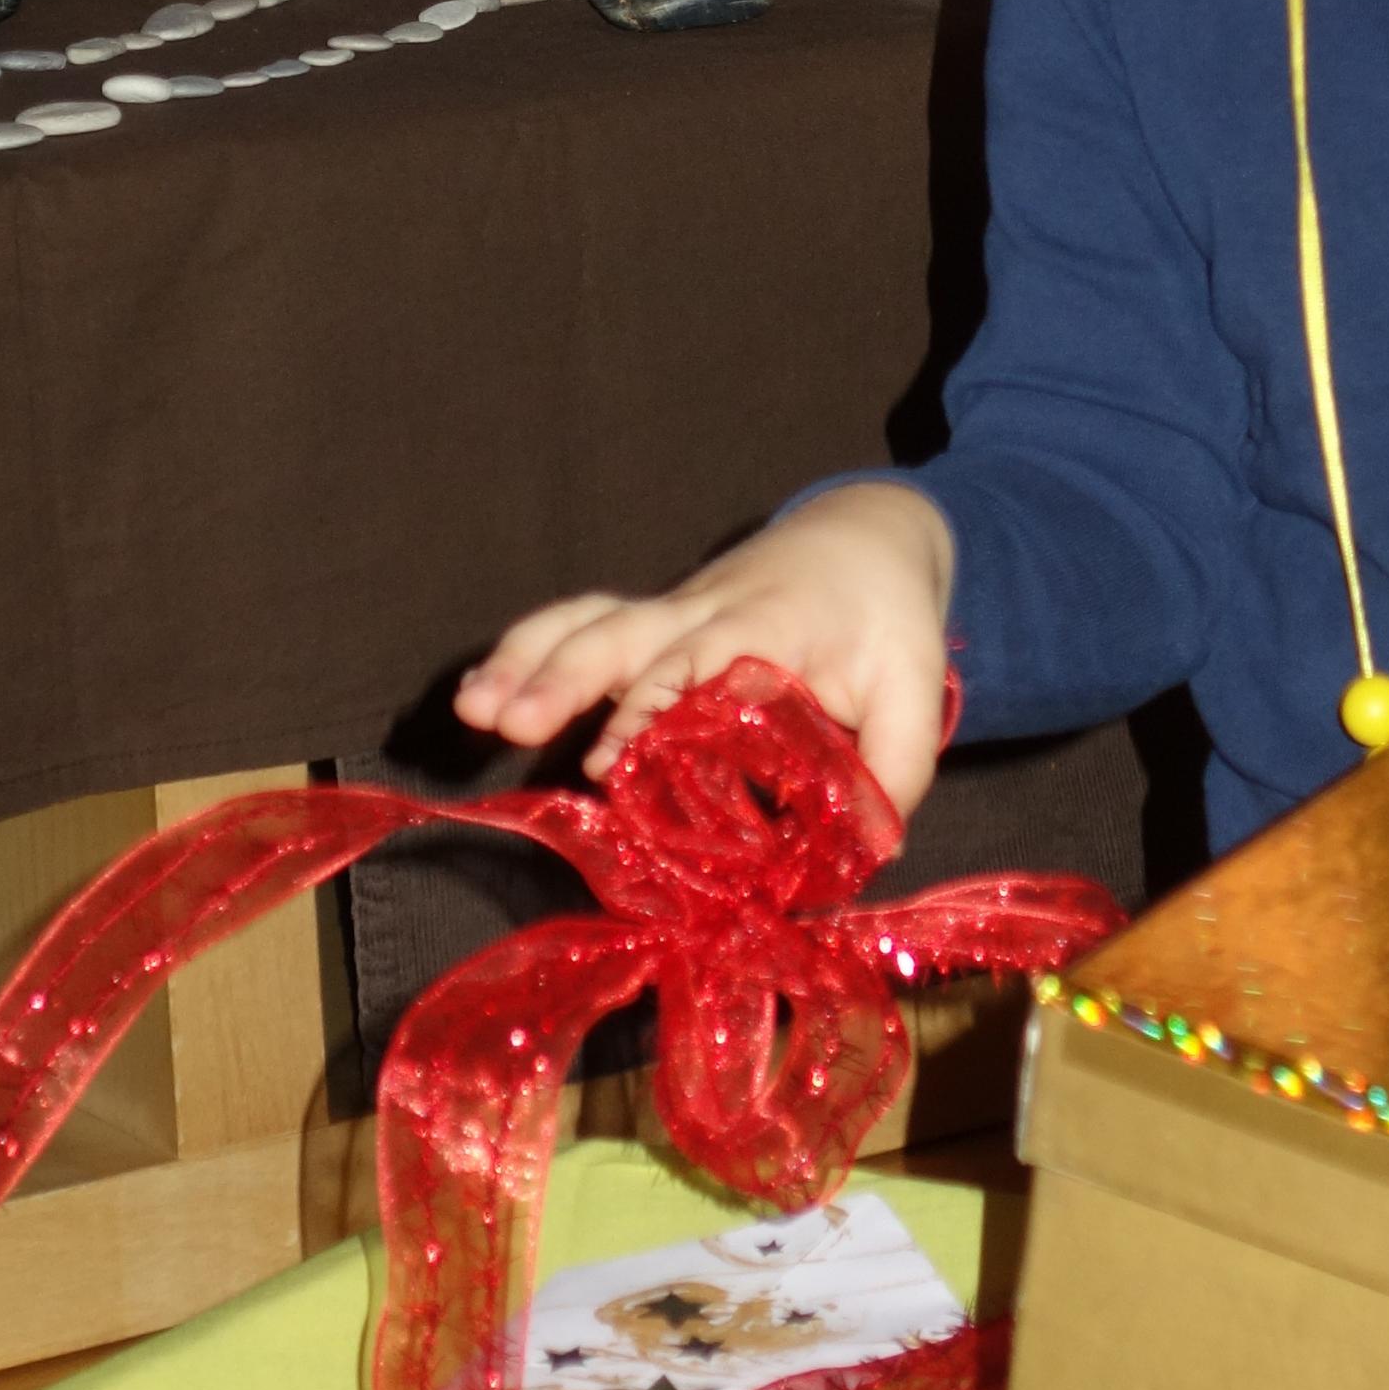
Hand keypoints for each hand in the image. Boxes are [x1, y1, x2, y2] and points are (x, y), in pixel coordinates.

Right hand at [452, 485, 956, 815]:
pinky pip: (583, 625)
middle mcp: (707, 612)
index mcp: (769, 624)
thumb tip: (860, 853)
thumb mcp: (914, 689)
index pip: (702, 660)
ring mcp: (672, 613)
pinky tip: (480, 694)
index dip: (652, 707)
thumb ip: (894, 769)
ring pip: (592, 622)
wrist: (864, 536)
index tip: (608, 762)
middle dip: (565, 675)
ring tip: (474, 708)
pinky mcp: (654, 623)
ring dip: (529, 659)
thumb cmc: (886, 617)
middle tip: (509, 723)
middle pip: (626, 632)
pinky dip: (527, 650)